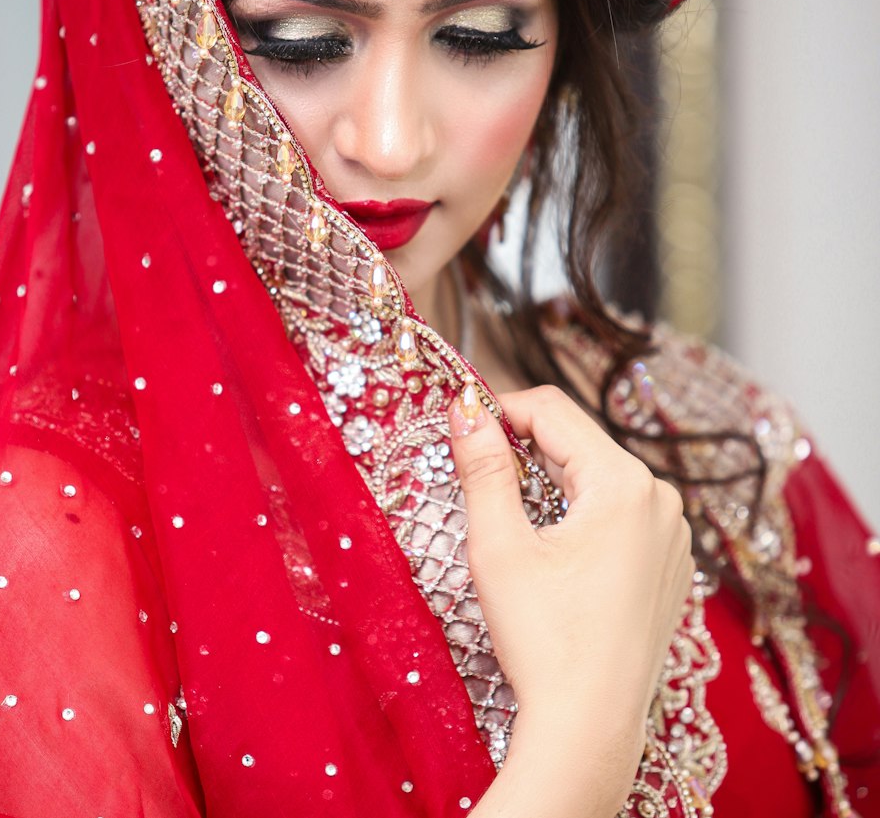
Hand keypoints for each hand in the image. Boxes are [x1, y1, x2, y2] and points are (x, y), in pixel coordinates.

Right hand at [448, 384, 694, 806]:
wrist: (591, 727)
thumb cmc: (545, 640)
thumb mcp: (500, 545)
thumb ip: (484, 467)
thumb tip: (466, 409)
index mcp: (624, 482)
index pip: (552, 410)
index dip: (500, 409)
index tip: (462, 427)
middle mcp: (661, 497)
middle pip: (579, 441)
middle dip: (526, 447)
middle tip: (478, 474)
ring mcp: (673, 532)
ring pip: (599, 475)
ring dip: (553, 479)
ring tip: (514, 516)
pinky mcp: (671, 562)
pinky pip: (622, 510)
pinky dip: (583, 511)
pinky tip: (555, 549)